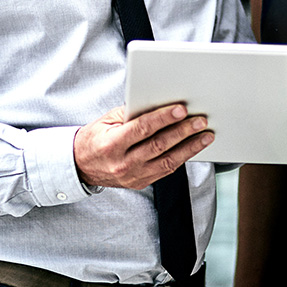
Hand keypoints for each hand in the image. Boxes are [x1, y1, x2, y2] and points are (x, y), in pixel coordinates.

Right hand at [73, 104, 212, 189]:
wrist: (81, 166)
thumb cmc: (94, 138)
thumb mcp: (106, 120)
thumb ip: (130, 112)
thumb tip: (157, 103)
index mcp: (112, 144)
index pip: (142, 129)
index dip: (163, 118)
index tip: (181, 109)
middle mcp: (123, 163)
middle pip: (159, 145)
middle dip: (183, 131)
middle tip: (200, 120)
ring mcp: (133, 176)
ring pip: (168, 161)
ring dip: (190, 147)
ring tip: (205, 135)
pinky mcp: (141, 183)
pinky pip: (166, 170)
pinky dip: (182, 158)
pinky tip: (193, 147)